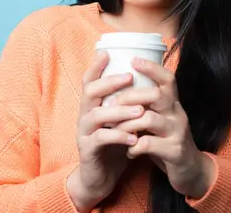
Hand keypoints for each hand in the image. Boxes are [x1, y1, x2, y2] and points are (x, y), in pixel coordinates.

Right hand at [67, 51, 145, 210]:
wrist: (100, 178)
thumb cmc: (113, 144)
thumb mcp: (119, 120)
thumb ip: (125, 102)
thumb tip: (146, 79)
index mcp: (92, 106)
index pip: (89, 81)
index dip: (95, 66)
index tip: (107, 52)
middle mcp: (85, 116)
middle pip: (90, 92)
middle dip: (110, 82)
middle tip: (129, 77)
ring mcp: (84, 133)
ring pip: (96, 116)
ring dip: (119, 111)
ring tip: (139, 110)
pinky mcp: (88, 151)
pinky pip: (101, 140)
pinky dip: (118, 137)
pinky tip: (134, 138)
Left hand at [113, 58, 215, 198]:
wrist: (191, 172)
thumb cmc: (168, 143)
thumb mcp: (161, 121)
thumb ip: (147, 107)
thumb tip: (120, 90)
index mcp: (173, 105)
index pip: (168, 79)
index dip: (152, 68)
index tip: (133, 60)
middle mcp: (178, 115)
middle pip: (157, 95)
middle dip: (131, 96)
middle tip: (112, 103)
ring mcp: (178, 133)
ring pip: (150, 119)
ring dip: (126, 123)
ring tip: (114, 130)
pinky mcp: (175, 152)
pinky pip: (149, 145)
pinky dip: (134, 147)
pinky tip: (129, 152)